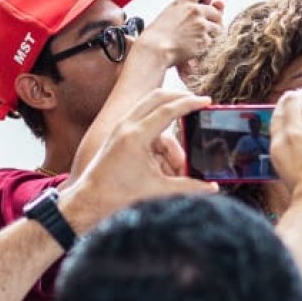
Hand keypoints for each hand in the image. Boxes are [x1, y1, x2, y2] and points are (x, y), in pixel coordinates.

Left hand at [59, 90, 216, 232]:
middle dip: (179, 99)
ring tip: (178, 168)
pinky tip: (165, 169)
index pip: (167, 109)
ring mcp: (121, 129)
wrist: (89, 202)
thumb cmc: (117, 196)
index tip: (206, 101)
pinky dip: (159, 144)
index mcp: (135, 135)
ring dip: (170, 136)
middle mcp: (126, 126)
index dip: (189, 103)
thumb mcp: (158, 190)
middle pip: (157, 98)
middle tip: (197, 104)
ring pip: (152, 115)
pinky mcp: (119, 136)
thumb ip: (189, 187)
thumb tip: (212, 188)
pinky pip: (146, 129)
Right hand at [136, 0, 224, 69]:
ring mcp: (201, 25)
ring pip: (217, 28)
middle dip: (213, 20)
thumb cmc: (157, 35)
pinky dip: (204, 45)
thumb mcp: (170, 13)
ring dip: (210, 33)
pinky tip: (192, 46)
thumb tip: (217, 5)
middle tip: (202, 27)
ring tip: (193, 38)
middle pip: (216, 11)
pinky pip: (211, 42)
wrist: (155, 49)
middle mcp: (195, 11)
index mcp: (183, 2)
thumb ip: (189, 8)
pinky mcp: (204, 40)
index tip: (206, 1)